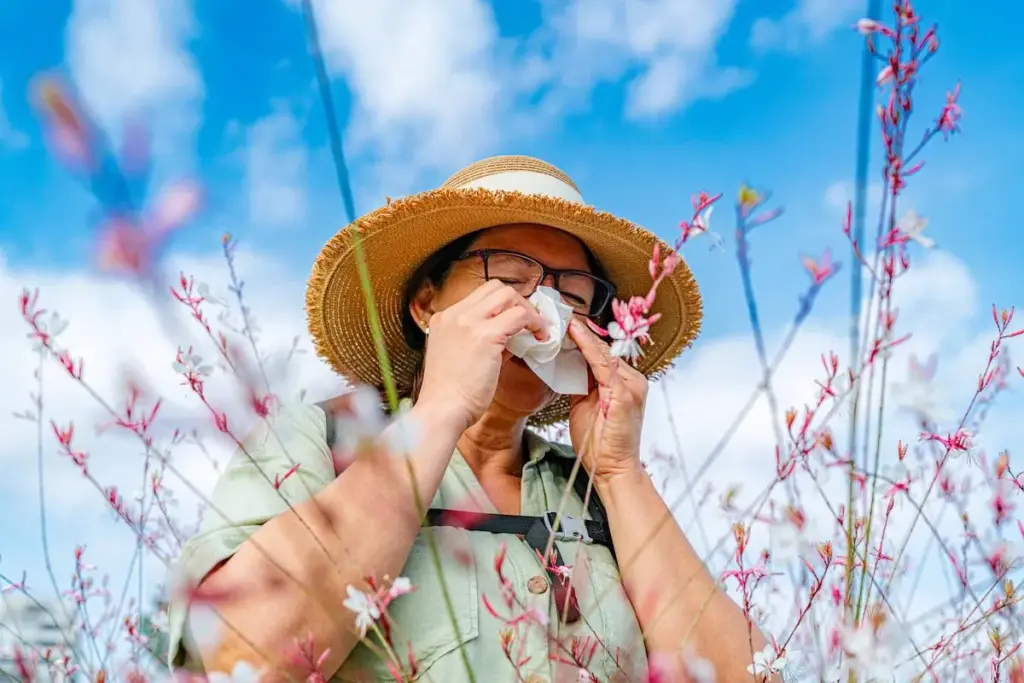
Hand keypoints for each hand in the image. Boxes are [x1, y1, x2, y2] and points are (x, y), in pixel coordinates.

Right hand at [417, 280, 547, 429]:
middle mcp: (454, 315)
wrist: (441, 411)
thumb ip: (483, 341)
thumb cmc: (450, 394)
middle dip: (518, 301)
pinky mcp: (485, 336)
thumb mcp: (460, 357)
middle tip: (530, 322)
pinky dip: (535, 323)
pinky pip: (519, 317)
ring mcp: (468, 323)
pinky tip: (541, 337)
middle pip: (495, 288)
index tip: (517, 319)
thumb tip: (512, 336)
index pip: (480, 296)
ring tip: (538, 329)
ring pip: (508, 295)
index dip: (504, 304)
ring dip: (528, 310)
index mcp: (444, 319)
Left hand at [567, 318, 646, 482]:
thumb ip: (582, 384)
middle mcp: (633, 380)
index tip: (563, 322)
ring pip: (603, 353)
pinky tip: (574, 335)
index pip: (602, 353)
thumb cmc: (598, 442)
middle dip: (581, 332)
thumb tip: (566, 364)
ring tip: (563, 318)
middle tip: (558, 313)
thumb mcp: (586, 405)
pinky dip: (587, 348)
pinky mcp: (624, 393)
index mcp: (626, 382)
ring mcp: (631, 386)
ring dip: (582, 335)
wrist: (612, 470)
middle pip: (603, 349)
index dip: (583, 337)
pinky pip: (603, 365)